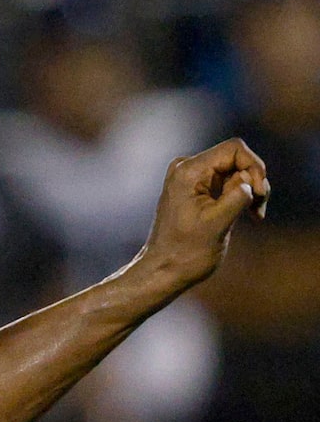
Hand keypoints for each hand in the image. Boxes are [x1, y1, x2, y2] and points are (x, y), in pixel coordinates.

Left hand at [134, 139, 270, 295]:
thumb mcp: (219, 222)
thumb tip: (249, 177)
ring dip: (248, 191)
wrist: (162, 272)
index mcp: (188, 172)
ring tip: (255, 215)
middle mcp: (186, 168)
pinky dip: (239, 196)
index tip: (260, 194)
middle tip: (258, 210)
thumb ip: (238, 194)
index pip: (234, 149)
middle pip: (235, 159)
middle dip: (253, 182)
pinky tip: (247, 214)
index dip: (254, 167)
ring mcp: (189, 178)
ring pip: (234, 171)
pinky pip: (225, 182)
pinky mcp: (194, 189)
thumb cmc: (186, 252)